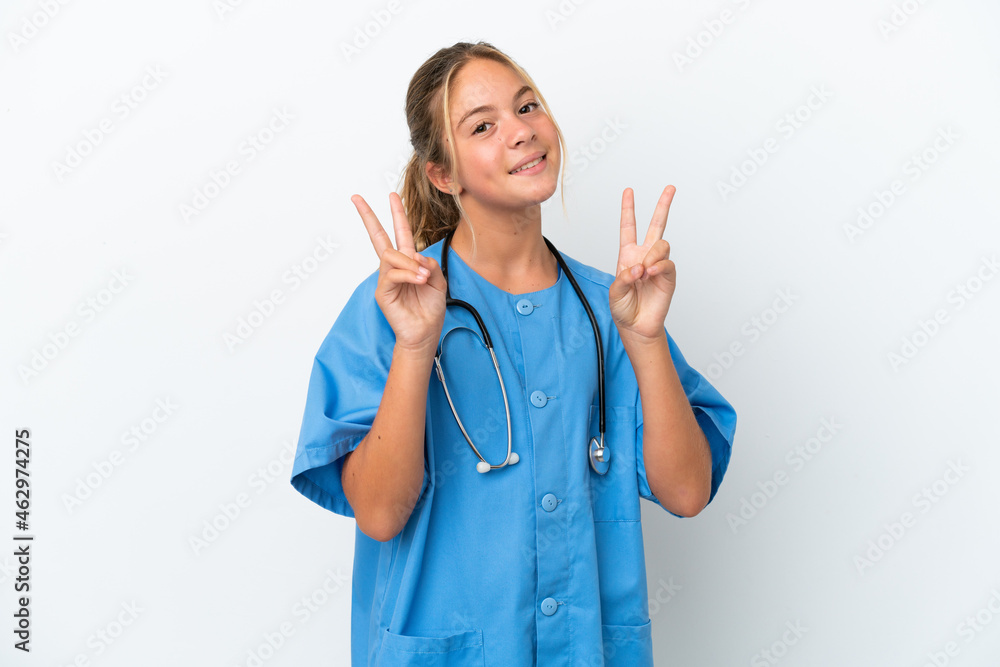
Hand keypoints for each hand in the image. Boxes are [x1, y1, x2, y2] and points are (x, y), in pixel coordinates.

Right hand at [353, 192, 445, 352]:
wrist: (425, 333)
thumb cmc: (430, 309)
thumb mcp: (439, 281)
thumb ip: (430, 264)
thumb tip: (416, 255)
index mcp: (408, 261)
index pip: (400, 233)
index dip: (397, 214)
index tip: (392, 195)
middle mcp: (394, 267)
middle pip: (378, 236)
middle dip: (369, 216)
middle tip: (357, 198)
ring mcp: (386, 278)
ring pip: (391, 256)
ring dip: (410, 264)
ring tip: (423, 277)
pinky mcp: (383, 291)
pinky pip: (392, 274)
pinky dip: (408, 274)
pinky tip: (419, 281)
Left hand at [609, 185, 676, 342]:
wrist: (636, 326)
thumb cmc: (623, 309)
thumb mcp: (615, 292)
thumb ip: (624, 278)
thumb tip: (639, 267)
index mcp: (628, 255)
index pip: (628, 227)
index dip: (628, 209)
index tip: (629, 191)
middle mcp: (644, 255)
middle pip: (656, 225)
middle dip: (663, 205)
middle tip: (670, 188)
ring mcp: (658, 264)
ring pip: (662, 244)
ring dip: (652, 255)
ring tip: (645, 271)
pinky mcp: (668, 276)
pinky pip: (667, 263)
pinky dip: (659, 266)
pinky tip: (651, 274)